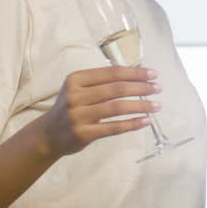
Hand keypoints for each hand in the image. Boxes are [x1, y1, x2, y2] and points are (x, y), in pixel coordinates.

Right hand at [40, 65, 159, 157]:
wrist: (48, 134)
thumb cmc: (71, 107)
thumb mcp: (79, 88)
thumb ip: (101, 81)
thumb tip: (137, 75)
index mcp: (76, 79)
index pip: (112, 72)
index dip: (135, 73)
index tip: (153, 74)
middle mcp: (75, 96)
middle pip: (116, 88)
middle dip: (141, 87)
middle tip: (158, 88)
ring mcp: (78, 115)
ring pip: (117, 107)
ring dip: (141, 105)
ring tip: (157, 105)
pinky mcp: (83, 134)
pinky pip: (113, 127)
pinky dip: (132, 123)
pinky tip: (146, 121)